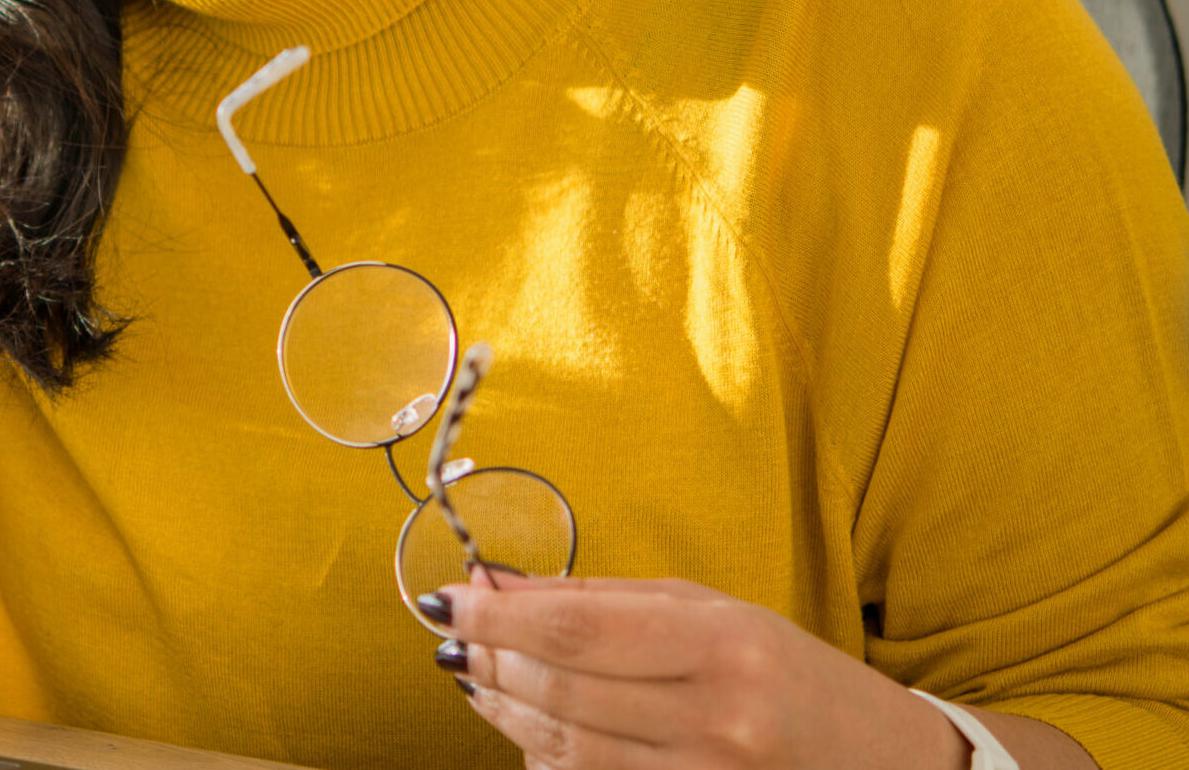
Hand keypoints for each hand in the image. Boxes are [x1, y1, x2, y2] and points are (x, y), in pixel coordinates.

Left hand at [436, 572, 973, 767]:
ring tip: (476, 674)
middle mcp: (716, 720)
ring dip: (504, 708)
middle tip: (453, 636)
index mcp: (723, 646)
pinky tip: (527, 727)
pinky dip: (546, 757)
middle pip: (560, 689)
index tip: (448, 598)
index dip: (497, 615)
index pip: (576, 628)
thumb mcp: (715, 613)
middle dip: (490, 658)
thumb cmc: (794, 676)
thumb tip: (502, 586)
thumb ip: (605, 601)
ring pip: (564, 747)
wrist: (889, 766)